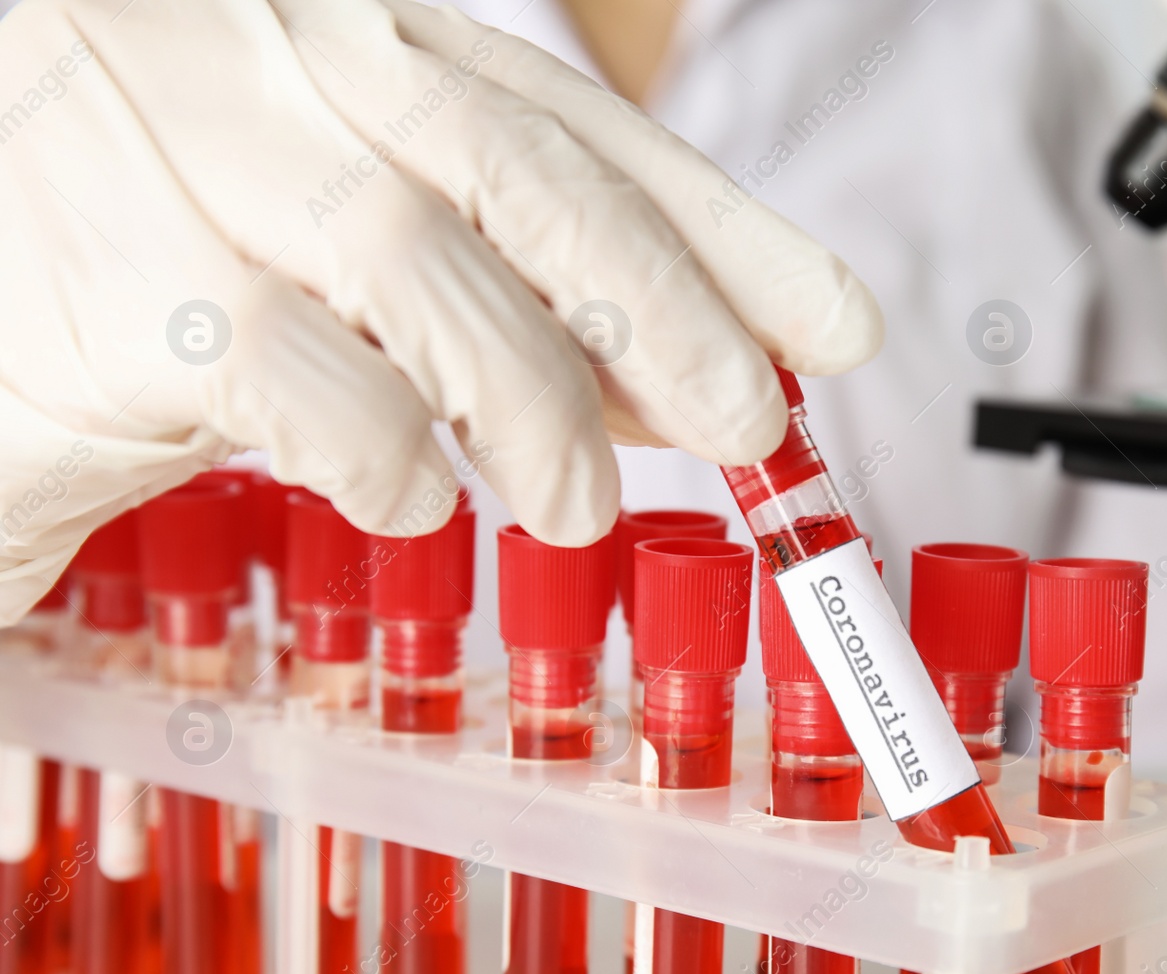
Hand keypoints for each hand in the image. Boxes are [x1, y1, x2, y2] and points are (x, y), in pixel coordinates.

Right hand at [0, 0, 880, 621]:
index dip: (718, 227)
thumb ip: (515, 310)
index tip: (831, 323)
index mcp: (342, 35)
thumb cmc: (153, 288)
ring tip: (577, 505)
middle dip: (660, 303)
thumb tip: (684, 384)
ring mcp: (171, 141)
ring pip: (422, 257)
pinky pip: (300, 373)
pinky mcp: (107, 274)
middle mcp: (260, 52)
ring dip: (536, 402)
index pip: (567, 124)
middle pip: (514, 161)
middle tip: (751, 419)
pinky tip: (415, 498)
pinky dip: (392, 452)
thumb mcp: (358, 279)